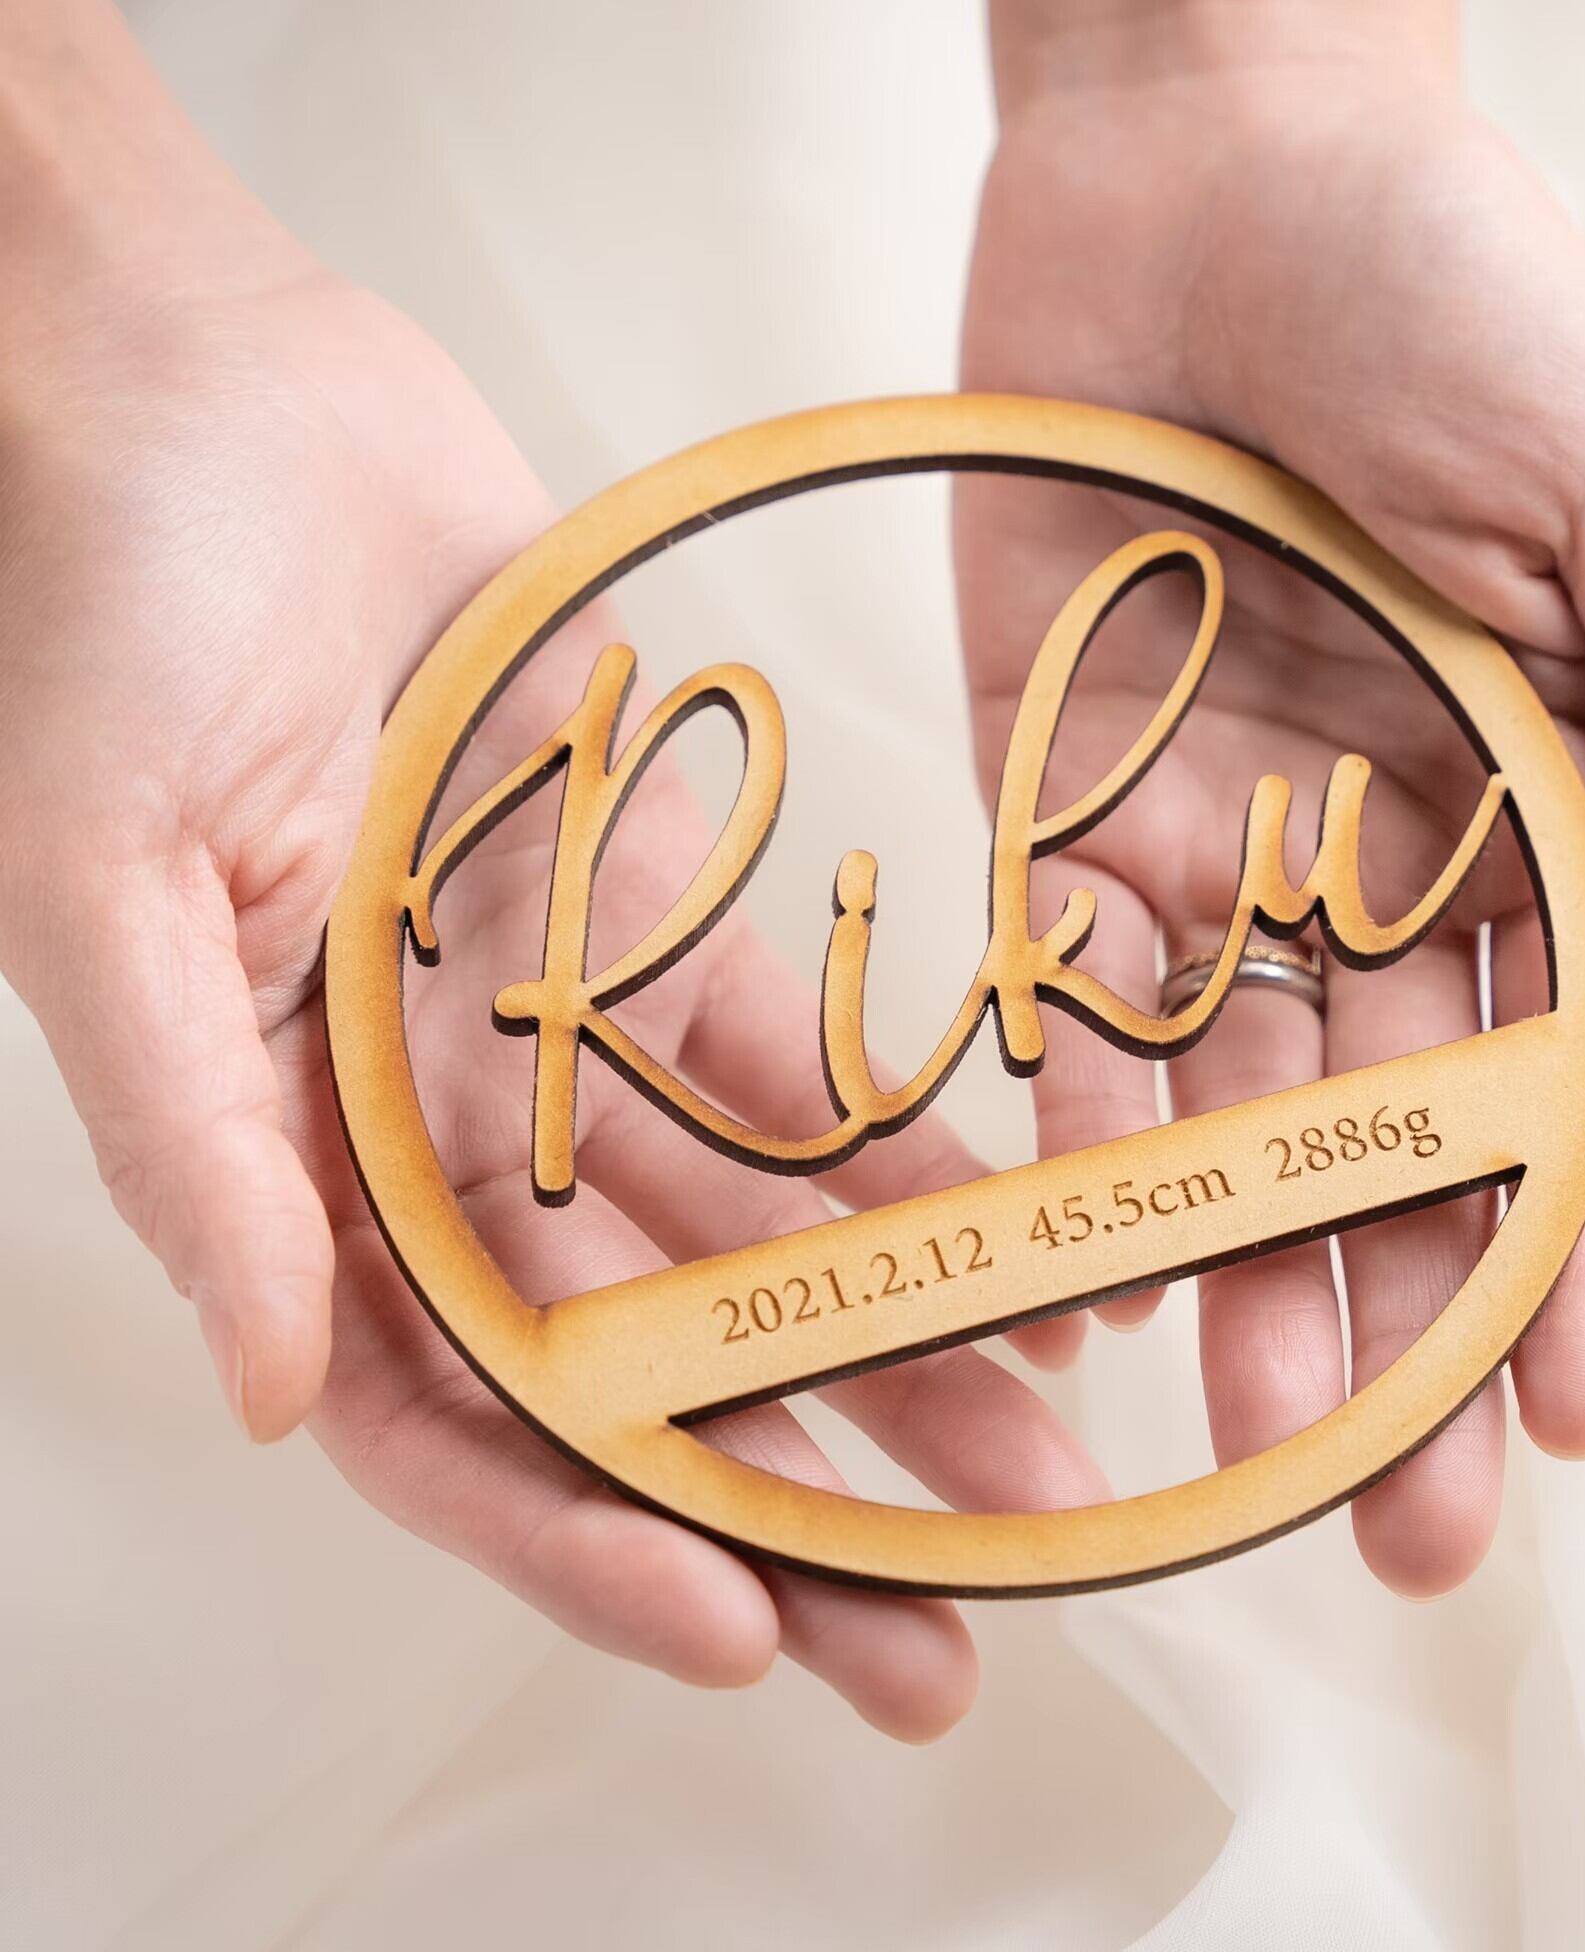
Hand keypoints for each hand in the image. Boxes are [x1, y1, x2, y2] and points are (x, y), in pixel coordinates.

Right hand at [0, 185, 1097, 1737]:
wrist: (218, 396)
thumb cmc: (110, 616)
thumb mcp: (102, 891)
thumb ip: (193, 1145)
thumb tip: (264, 1389)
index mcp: (289, 1160)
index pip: (445, 1412)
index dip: (584, 1536)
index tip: (742, 1627)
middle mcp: (431, 1127)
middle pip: (630, 1366)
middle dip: (786, 1500)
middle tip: (948, 1633)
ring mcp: (551, 1029)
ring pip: (742, 1240)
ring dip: (883, 1353)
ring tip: (1037, 1461)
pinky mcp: (646, 918)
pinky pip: (791, 1069)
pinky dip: (898, 1161)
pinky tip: (1020, 1243)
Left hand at [957, 0, 1584, 1595]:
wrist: (1213, 152)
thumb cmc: (1462, 286)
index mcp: (1551, 802)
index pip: (1576, 1074)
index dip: (1577, 1252)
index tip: (1575, 1419)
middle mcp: (1383, 850)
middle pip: (1395, 1130)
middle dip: (1400, 1321)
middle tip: (1401, 1528)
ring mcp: (1215, 832)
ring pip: (1229, 1098)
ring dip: (1232, 1269)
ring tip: (1228, 1444)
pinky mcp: (1058, 785)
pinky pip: (1064, 979)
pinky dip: (1067, 1114)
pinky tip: (1070, 1257)